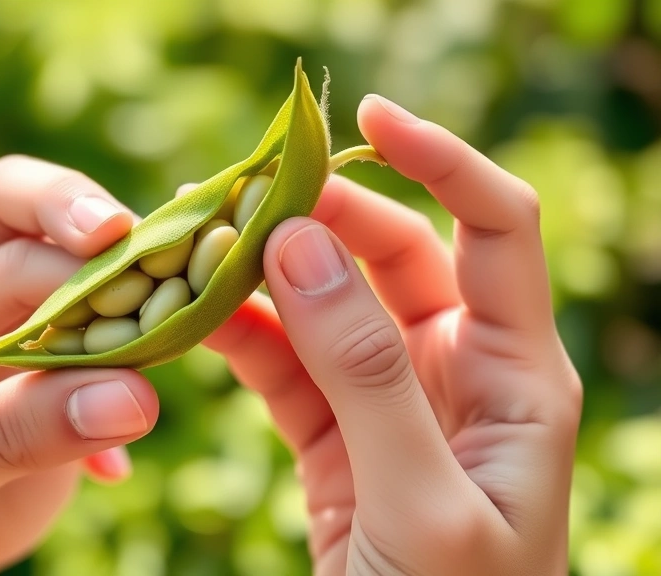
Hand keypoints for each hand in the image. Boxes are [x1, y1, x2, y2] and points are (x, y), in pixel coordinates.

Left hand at [0, 157, 158, 575]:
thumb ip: (17, 436)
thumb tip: (134, 393)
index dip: (77, 278)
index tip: (151, 305)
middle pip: (6, 204)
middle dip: (86, 215)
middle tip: (158, 244)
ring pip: (45, 234)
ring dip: (113, 257)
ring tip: (168, 299)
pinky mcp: (17, 332)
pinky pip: (78, 287)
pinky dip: (122, 305)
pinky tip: (138, 369)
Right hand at [206, 96, 580, 574]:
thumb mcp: (421, 502)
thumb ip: (366, 372)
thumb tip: (301, 247)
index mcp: (515, 378)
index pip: (495, 226)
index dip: (438, 158)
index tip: (359, 118)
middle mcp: (457, 375)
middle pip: (392, 256)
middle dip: (317, 217)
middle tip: (231, 196)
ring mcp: (391, 404)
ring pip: (326, 307)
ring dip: (265, 274)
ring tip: (192, 247)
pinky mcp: (335, 439)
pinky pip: (286, 365)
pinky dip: (241, 336)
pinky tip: (192, 317)